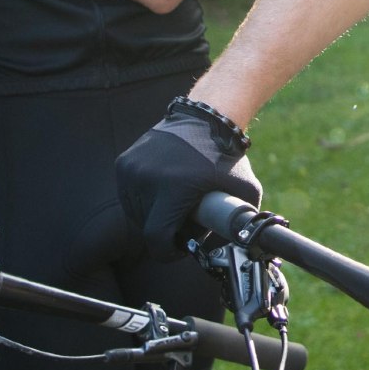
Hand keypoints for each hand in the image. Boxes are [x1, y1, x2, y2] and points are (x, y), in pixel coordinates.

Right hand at [115, 99, 260, 255]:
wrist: (206, 117)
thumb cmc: (227, 158)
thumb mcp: (245, 191)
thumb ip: (242, 222)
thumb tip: (238, 249)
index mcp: (173, 189)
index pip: (156, 237)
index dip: (168, 251)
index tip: (179, 249)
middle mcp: (146, 179)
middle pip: (147, 227)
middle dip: (165, 231)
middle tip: (185, 221)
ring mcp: (132, 169)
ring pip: (136, 213)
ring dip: (153, 215)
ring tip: (176, 204)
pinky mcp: (124, 163)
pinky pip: (129, 195)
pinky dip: (145, 199)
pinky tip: (164, 190)